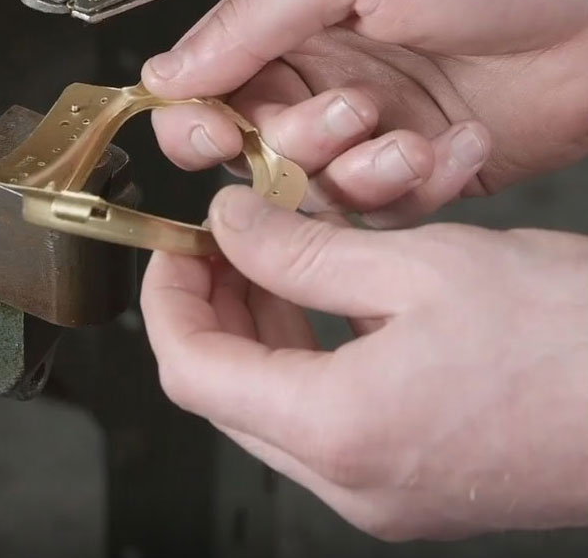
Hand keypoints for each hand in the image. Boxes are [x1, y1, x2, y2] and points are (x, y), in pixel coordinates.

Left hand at [141, 185, 587, 539]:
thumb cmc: (566, 335)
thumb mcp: (416, 265)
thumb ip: (300, 251)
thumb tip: (230, 225)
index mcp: (336, 428)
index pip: (192, 369)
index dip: (169, 299)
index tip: (177, 247)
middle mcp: (349, 480)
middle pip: (226, 390)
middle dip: (212, 308)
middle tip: (223, 242)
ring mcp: (381, 491)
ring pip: (270, 404)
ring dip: (257, 328)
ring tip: (270, 257)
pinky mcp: (412, 482)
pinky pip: (323, 417)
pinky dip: (305, 355)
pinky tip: (325, 299)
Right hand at [143, 0, 587, 224]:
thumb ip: (251, 20)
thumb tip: (165, 72)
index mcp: (292, 18)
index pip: (207, 82)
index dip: (196, 117)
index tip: (213, 133)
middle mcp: (323, 75)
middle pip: (254, 148)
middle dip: (291, 147)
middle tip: (344, 118)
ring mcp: (372, 126)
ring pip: (316, 189)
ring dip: (358, 173)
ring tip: (409, 138)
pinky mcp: (421, 168)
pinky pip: (384, 209)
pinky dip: (416, 187)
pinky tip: (455, 146)